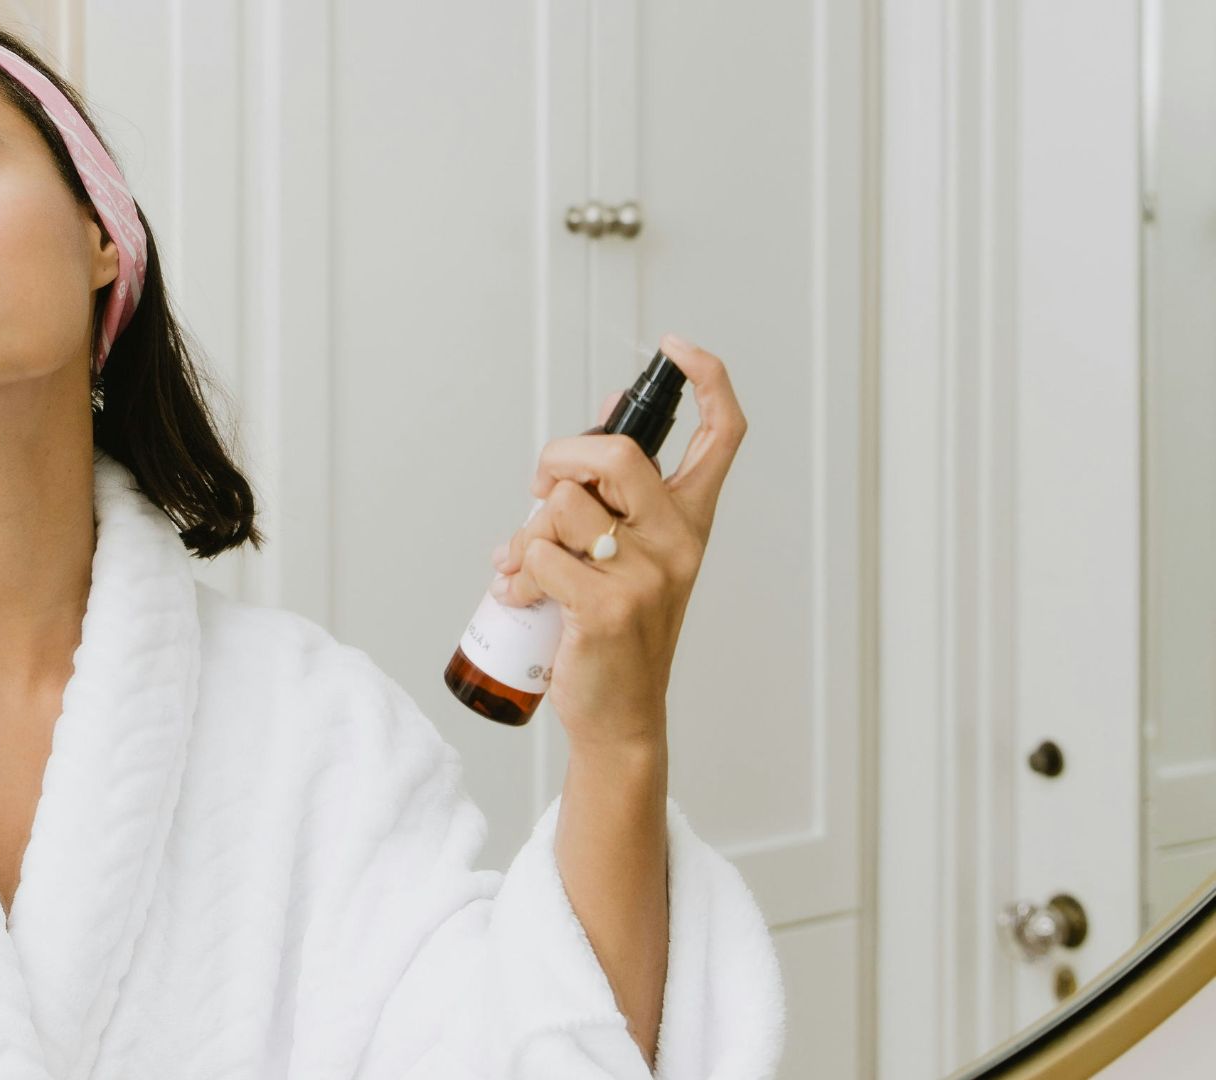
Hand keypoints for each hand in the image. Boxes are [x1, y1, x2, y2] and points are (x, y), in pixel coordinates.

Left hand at [488, 334, 747, 749]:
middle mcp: (678, 541)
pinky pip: (538, 553)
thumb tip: (597, 421)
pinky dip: (516, 571)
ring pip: (562, 505)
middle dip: (559, 458)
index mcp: (690, 520)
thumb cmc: (614, 630)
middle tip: (541, 492)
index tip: (676, 347)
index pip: (722, 435)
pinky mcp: (606, 606)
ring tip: (526, 565)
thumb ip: (613, 496)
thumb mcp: (628, 555)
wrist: (618, 715)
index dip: (706, 380)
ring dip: (527, 531)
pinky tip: (521, 595)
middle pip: (615, 452)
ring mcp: (646, 574)